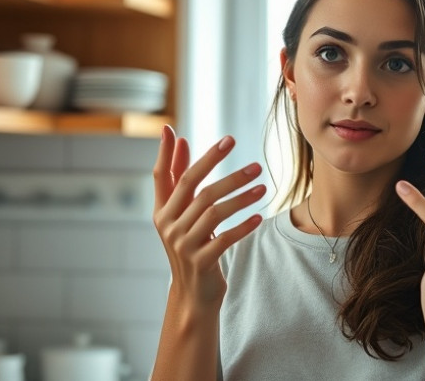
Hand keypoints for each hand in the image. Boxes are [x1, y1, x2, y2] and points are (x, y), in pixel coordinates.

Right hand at [153, 125, 265, 309]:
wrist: (193, 294)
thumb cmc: (191, 245)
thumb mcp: (182, 214)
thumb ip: (180, 179)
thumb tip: (179, 139)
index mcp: (162, 211)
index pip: (163, 176)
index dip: (168, 154)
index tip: (174, 131)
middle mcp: (168, 226)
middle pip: (194, 188)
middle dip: (218, 166)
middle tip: (244, 154)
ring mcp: (183, 245)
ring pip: (213, 212)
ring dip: (241, 197)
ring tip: (263, 188)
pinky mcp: (201, 261)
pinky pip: (225, 238)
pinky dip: (243, 226)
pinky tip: (259, 217)